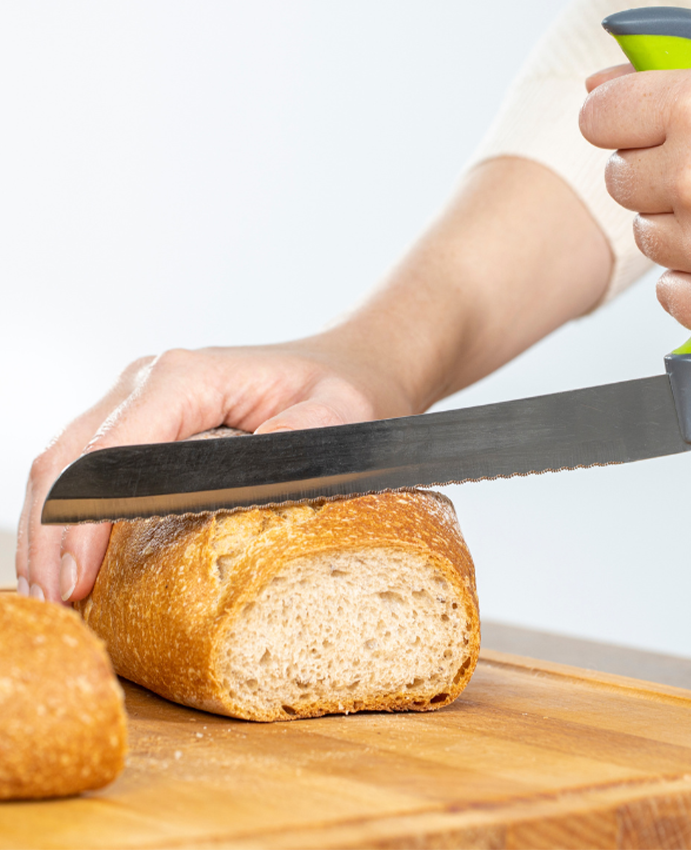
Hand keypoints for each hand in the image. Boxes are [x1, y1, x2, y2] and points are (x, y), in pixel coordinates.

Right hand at [17, 156, 610, 605]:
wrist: (355, 367)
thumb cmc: (351, 392)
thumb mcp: (344, 416)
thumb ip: (297, 441)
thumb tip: (244, 474)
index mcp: (188, 378)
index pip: (111, 454)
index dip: (84, 520)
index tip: (77, 582)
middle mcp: (152, 380)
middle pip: (71, 460)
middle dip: (51, 536)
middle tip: (57, 608)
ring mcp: (143, 398)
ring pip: (68, 463)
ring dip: (51, 531)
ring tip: (54, 598)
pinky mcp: (146, 420)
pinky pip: (91, 467)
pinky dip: (72, 516)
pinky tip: (75, 565)